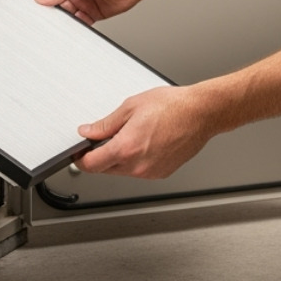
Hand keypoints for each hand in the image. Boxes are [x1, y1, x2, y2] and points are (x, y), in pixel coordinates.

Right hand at [30, 0, 153, 22]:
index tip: (28, 5)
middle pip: (54, 2)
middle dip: (50, 10)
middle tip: (46, 17)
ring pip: (66, 14)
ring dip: (64, 19)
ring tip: (63, 22)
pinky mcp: (94, 12)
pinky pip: (81, 22)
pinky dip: (77, 26)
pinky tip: (77, 25)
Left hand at [73, 85, 218, 178]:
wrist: (200, 113)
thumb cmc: (172, 107)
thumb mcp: (131, 107)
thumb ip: (105, 124)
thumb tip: (88, 132)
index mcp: (126, 148)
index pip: (91, 165)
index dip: (81, 158)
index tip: (80, 152)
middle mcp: (137, 166)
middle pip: (105, 169)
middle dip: (100, 155)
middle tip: (106, 137)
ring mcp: (150, 172)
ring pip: (122, 171)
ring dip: (119, 158)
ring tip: (133, 135)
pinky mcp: (161, 173)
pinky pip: (139, 170)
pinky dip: (136, 160)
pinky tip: (146, 142)